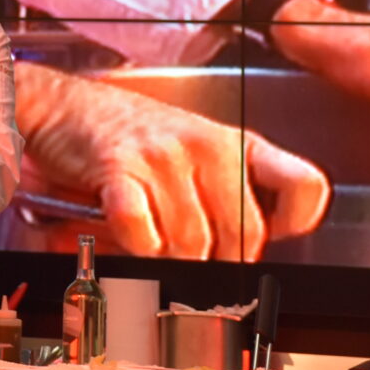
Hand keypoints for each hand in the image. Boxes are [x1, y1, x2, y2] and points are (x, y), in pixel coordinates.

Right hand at [19, 68, 329, 261]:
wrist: (65, 106)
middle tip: (192, 257)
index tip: (269, 238)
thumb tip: (243, 256)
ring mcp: (164, 156)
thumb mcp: (193, 151)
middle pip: (241, 238)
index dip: (292, 225)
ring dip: (168, 257)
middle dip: (216, 262)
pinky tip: (129, 234)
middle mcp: (208, 146)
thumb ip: (225, 194)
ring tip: (153, 243)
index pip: (304, 186)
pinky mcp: (120, 168)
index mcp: (236, 143)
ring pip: (190, 244)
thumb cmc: (130, 135)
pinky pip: (142, 233)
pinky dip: (135, 247)